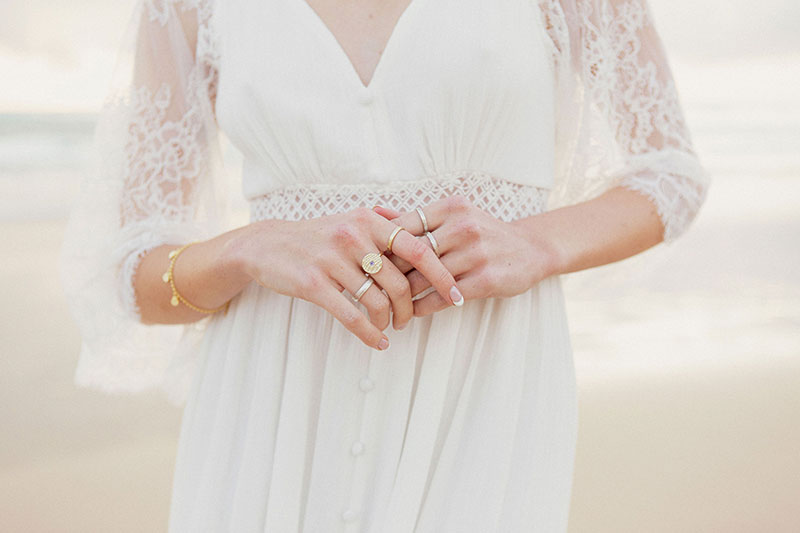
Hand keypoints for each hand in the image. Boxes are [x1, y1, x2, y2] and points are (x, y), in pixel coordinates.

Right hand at [230, 207, 463, 349]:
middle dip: (412, 308)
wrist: (266, 245)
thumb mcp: (348, 220)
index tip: (457, 295)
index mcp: (369, 220)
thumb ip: (381, 222)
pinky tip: (378, 343)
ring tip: (390, 328)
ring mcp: (332, 259)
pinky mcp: (314, 283)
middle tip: (410, 320)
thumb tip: (414, 224)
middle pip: (401, 282)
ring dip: (390, 322)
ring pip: (378, 301)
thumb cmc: (315, 236)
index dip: (442, 275)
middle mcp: (354, 236)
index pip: (418, 248)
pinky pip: (352, 315)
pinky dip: (370, 334)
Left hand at [373, 195, 562, 315]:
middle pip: (411, 255)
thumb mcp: (453, 217)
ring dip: (402, 297)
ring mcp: (476, 253)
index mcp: (451, 208)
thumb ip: (413, 218)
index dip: (380, 248)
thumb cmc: (482, 233)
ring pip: (425, 278)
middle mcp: (463, 226)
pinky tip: (413, 313)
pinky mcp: (486, 279)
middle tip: (367, 291)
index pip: (403, 228)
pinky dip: (424, 307)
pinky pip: (444, 297)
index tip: (364, 264)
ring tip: (387, 307)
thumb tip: (373, 213)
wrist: (531, 249)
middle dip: (387, 275)